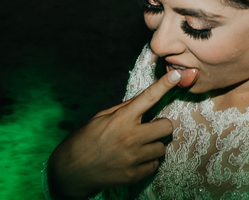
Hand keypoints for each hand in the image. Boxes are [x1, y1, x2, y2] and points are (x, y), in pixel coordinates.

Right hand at [47, 70, 182, 197]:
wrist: (71, 171)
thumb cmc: (84, 140)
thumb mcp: (100, 117)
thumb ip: (123, 108)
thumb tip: (142, 99)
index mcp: (121, 119)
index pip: (149, 97)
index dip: (165, 84)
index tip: (177, 74)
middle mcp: (130, 137)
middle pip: (167, 126)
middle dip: (162, 125)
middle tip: (152, 127)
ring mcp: (133, 158)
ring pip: (162, 148)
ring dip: (154, 145)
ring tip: (139, 146)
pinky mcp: (133, 175)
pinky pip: (154, 165)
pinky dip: (148, 162)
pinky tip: (135, 159)